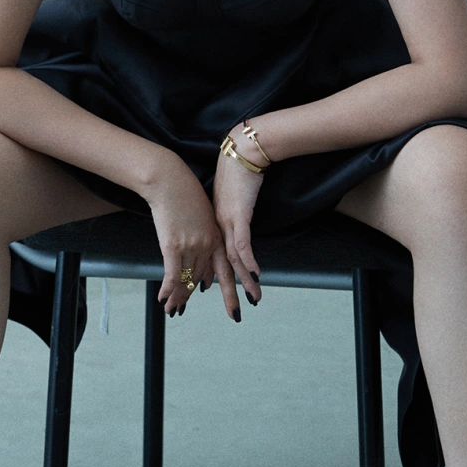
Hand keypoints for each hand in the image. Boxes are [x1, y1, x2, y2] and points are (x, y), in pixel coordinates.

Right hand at [144, 159, 243, 319]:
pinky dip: (168, 289)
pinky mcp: (174, 245)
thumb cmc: (183, 192)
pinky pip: (172, 274)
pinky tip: (163, 299)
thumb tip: (198, 246)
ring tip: (171, 309)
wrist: (169, 180)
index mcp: (216, 236)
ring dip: (177, 297)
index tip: (212, 297)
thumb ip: (203, 233)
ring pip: (186, 279)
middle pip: (200, 278)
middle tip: (181, 310)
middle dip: (190, 296)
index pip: (219, 268)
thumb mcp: (201, 213)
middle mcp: (207, 244)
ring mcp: (191, 245)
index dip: (217, 285)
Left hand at [212, 125, 265, 310]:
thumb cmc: (236, 172)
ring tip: (254, 300)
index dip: (212, 277)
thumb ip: (231, 214)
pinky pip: (243, 243)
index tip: (210, 293)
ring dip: (244, 282)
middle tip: (233, 314)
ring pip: (233, 260)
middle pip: (221, 267)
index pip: (212, 258)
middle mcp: (218, 228)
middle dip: (227, 293)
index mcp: (214, 225)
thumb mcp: (230, 199)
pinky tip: (256, 274)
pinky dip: (249, 260)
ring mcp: (227, 223)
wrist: (240, 152)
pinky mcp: (238, 215)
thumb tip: (235, 221)